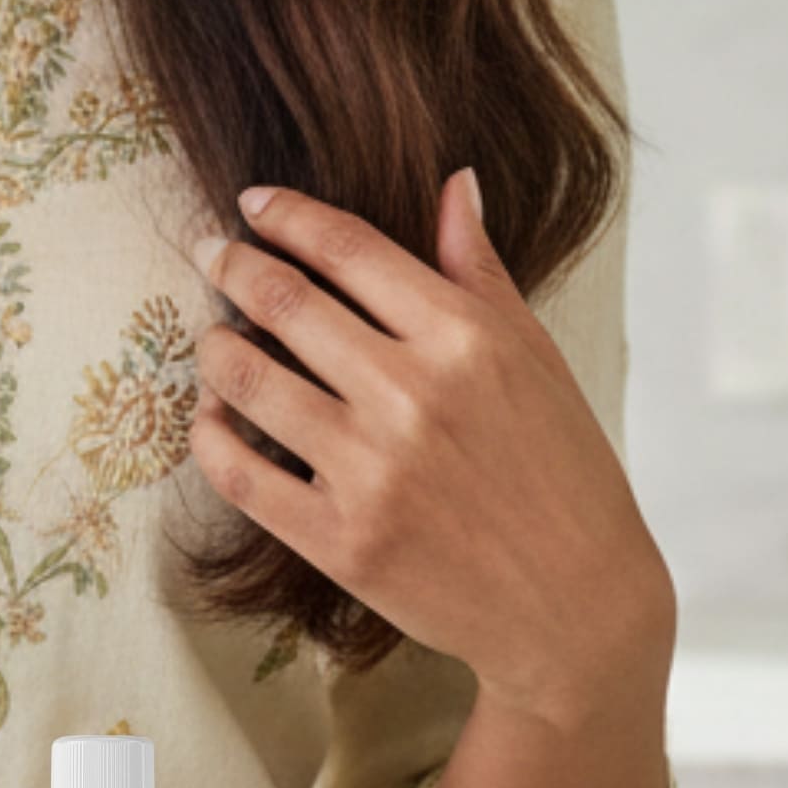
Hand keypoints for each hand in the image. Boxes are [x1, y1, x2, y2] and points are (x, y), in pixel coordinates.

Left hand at [187, 171, 675, 731]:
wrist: (576, 605)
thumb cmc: (561, 468)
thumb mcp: (534, 355)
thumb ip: (479, 267)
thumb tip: (454, 182)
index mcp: (464, 338)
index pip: (347, 247)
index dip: (287, 214)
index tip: (254, 203)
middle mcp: (412, 395)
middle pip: (284, 301)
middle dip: (233, 265)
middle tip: (210, 253)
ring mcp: (372, 471)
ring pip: (249, 379)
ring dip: (215, 346)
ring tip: (213, 336)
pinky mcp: (341, 541)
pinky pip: (240, 474)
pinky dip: (210, 435)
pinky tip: (213, 414)